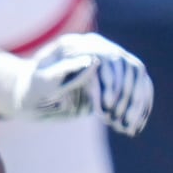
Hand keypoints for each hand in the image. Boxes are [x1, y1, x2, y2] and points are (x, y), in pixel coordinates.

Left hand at [29, 33, 152, 134]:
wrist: (32, 94)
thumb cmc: (32, 88)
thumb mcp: (41, 82)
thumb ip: (64, 70)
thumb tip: (93, 62)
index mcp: (77, 45)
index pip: (107, 58)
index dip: (112, 82)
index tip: (107, 108)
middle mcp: (97, 47)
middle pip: (127, 66)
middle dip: (126, 97)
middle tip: (117, 123)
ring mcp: (108, 59)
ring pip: (136, 75)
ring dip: (136, 103)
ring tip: (127, 128)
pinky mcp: (114, 75)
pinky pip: (138, 85)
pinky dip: (140, 104)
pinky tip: (135, 124)